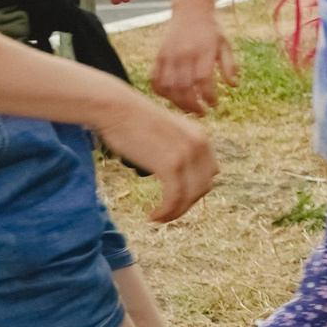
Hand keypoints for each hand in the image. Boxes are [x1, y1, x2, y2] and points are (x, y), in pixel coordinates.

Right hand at [95, 94, 217, 221]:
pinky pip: (175, 199)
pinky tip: (152, 216)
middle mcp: (200, 146)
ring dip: (175, 212)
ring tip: (159, 218)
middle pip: (203, 187)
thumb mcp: (167, 133)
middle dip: (186, 203)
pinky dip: (166, 212)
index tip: (177, 198)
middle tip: (167, 211)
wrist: (117, 108)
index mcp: (201, 137)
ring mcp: (187, 155)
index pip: (209, 173)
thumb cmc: (133, 121)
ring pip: (190, 196)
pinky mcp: (170, 165)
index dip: (195, 189)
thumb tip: (176, 172)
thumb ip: (177, 148)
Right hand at [151, 12, 238, 115]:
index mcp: (203, 51)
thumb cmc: (211, 31)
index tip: (214, 105)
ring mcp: (169, 56)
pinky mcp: (159, 57)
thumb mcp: (225, 45)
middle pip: (183, 87)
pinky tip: (171, 99)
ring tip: (188, 109)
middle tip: (201, 113)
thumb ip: (229, 65)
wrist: (191, 11)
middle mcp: (184, 54)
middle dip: (192, 105)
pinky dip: (161, 93)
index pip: (202, 79)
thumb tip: (233, 86)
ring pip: (168, 86)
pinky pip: (155, 79)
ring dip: (177, 102)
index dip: (207, 96)